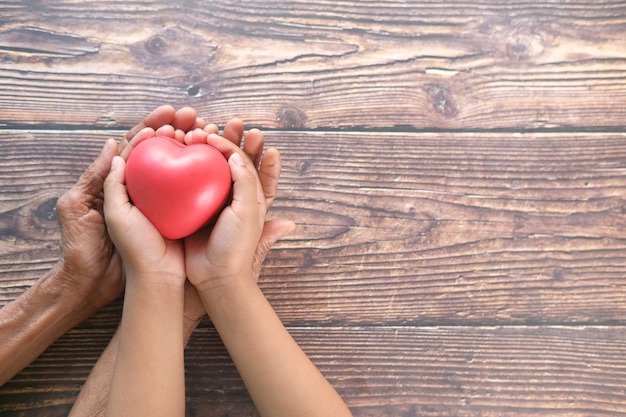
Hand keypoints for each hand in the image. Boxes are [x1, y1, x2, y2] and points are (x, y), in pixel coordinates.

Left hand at [53, 106, 208, 309]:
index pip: (135, 146)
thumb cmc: (94, 248)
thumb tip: (113, 146)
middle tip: (195, 117)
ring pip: (179, 166)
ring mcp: (162, 202)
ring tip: (208, 132)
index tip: (171, 113)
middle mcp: (142, 189)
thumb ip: (103, 180)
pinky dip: (203, 173)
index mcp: (119, 183)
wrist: (122, 283)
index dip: (152, 126)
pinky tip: (215, 161)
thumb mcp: (87, 210)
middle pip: (161, 151)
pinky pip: (192, 189)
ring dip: (193, 146)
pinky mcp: (178, 215)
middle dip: (178, 129)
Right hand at [184, 128, 289, 294]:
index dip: (254, 147)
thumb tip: (235, 153)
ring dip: (207, 147)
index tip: (250, 133)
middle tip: (229, 123)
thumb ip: (246, 181)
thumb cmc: (235, 245)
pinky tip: (181, 148)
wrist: (213, 277)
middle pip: (233, 160)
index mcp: (252, 197)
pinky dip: (185, 164)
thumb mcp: (247, 211)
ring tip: (202, 131)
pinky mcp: (190, 207)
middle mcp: (232, 195)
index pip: (255, 165)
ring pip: (209, 166)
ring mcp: (210, 200)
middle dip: (232, 139)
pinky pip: (187, 180)